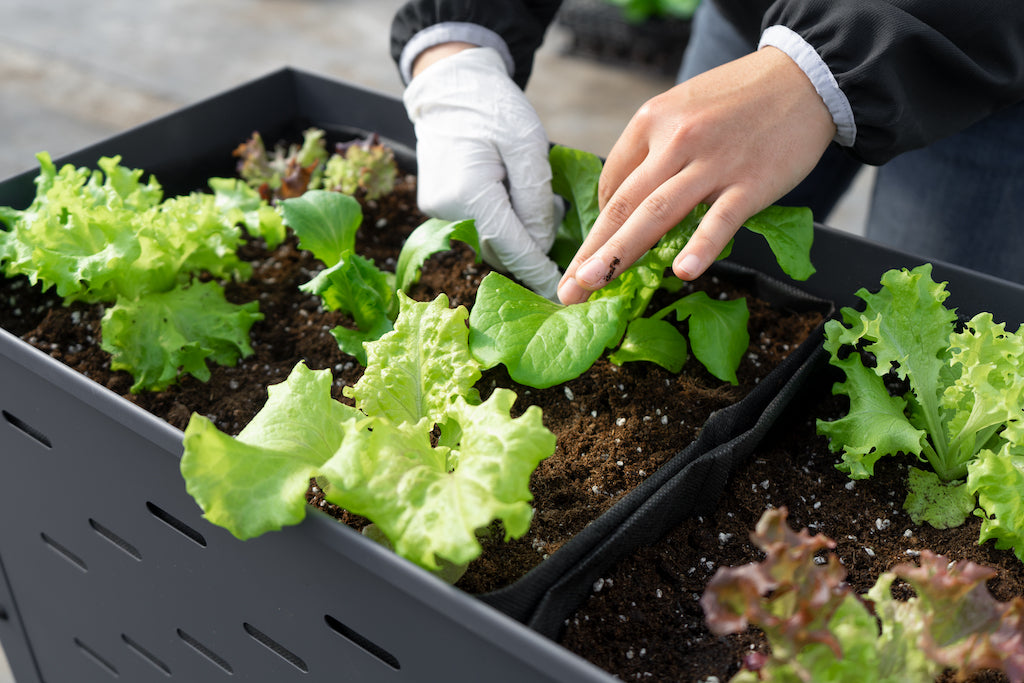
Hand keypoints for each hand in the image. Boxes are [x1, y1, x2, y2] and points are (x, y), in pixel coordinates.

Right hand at [404, 45, 561, 299]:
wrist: (449, 87)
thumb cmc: (493, 108)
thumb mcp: (528, 145)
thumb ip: (536, 199)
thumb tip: (541, 244)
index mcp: (470, 192)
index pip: (511, 246)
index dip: (538, 271)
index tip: (561, 291)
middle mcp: (447, 209)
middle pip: (500, 248)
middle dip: (531, 244)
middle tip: (556, 216)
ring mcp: (437, 210)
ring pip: (488, 240)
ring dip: (515, 232)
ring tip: (531, 195)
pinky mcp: (436, 207)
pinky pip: (476, 226)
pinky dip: (499, 220)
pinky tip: (510, 192)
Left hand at [557, 47, 835, 304]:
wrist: (806, 77)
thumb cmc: (740, 99)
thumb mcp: (683, 109)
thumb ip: (654, 151)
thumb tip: (626, 201)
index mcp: (652, 120)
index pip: (614, 182)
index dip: (599, 226)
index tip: (589, 257)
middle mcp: (675, 140)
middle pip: (624, 204)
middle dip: (590, 251)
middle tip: (568, 289)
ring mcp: (712, 162)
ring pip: (656, 214)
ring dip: (619, 253)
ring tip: (591, 284)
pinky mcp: (750, 182)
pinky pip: (720, 220)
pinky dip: (701, 246)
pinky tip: (682, 272)